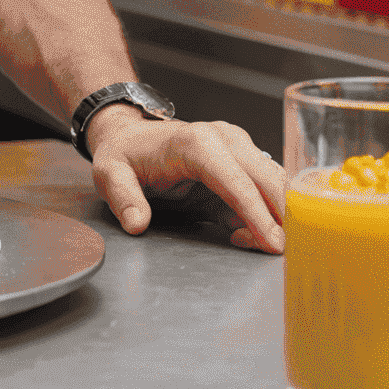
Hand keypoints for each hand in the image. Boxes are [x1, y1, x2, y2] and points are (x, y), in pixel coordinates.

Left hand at [85, 105, 285, 253]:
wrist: (131, 136)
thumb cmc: (125, 154)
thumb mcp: (110, 173)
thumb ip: (123, 197)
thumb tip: (136, 223)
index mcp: (196, 142)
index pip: (237, 180)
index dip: (257, 213)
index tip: (273, 244)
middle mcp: (225, 139)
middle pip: (269, 181)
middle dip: (278, 220)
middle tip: (265, 251)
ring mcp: (239, 148)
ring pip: (277, 186)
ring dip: (275, 218)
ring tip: (243, 240)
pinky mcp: (245, 162)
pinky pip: (270, 192)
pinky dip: (268, 215)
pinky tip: (242, 232)